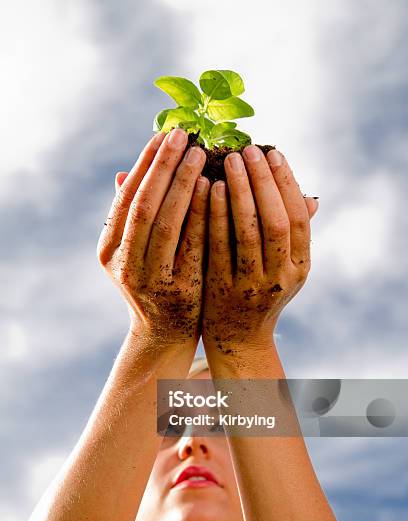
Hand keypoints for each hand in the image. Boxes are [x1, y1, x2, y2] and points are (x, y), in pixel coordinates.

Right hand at [97, 128, 209, 345]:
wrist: (165, 333)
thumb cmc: (154, 283)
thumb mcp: (135, 253)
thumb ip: (132, 217)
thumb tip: (125, 172)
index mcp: (109, 250)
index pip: (126, 198)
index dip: (145, 164)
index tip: (163, 134)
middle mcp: (124, 265)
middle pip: (143, 206)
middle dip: (163, 167)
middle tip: (183, 135)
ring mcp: (150, 280)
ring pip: (166, 224)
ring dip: (182, 185)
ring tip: (200, 154)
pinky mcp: (179, 291)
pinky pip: (192, 245)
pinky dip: (201, 214)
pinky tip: (215, 188)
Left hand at [202, 145, 317, 357]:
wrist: (238, 338)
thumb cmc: (260, 292)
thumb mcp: (285, 268)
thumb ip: (294, 234)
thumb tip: (310, 196)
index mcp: (300, 267)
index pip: (299, 218)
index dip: (286, 183)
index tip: (272, 153)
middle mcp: (281, 277)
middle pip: (276, 222)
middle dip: (262, 181)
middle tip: (247, 150)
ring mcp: (251, 286)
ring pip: (248, 232)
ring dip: (239, 192)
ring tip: (227, 161)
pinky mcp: (222, 290)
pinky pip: (218, 246)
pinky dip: (214, 214)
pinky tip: (206, 188)